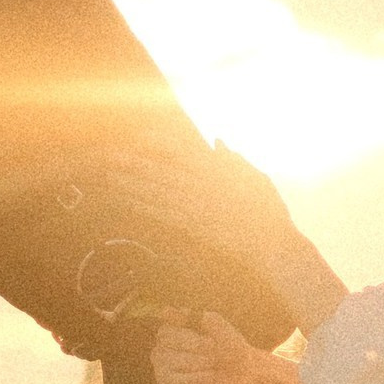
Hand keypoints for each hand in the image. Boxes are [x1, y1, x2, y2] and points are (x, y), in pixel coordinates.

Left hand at [102, 142, 299, 268]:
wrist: (273, 247)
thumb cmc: (270, 212)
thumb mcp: (257, 178)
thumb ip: (235, 160)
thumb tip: (217, 140)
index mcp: (218, 171)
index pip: (183, 151)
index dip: (159, 142)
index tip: (141, 136)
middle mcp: (203, 187)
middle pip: (162, 170)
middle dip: (136, 162)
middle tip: (111, 154)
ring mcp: (196, 208)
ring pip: (157, 192)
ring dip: (132, 183)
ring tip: (110, 174)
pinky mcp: (193, 228)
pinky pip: (162, 214)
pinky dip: (144, 206)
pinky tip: (127, 199)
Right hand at [150, 308, 254, 383]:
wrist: (242, 374)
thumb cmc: (229, 346)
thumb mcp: (216, 326)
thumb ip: (194, 317)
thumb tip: (165, 311)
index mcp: (169, 334)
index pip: (166, 335)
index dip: (190, 341)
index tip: (212, 343)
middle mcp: (161, 353)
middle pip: (166, 357)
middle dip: (196, 361)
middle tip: (214, 361)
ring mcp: (162, 375)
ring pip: (171, 378)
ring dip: (197, 377)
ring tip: (212, 375)